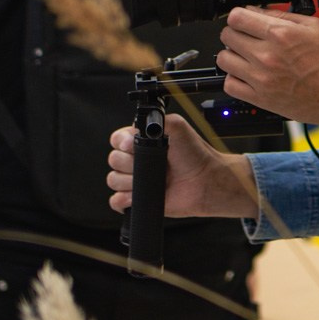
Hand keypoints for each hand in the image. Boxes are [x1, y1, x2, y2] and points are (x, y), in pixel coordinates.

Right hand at [107, 115, 256, 218]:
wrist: (205, 181)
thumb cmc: (195, 155)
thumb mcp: (177, 127)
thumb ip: (157, 119)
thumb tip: (137, 124)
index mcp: (141, 141)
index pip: (116, 139)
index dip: (122, 143)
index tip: (132, 145)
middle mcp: (136, 160)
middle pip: (113, 160)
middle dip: (128, 163)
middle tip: (151, 163)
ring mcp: (136, 180)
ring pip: (113, 180)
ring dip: (129, 181)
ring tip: (152, 179)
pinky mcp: (137, 199)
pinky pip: (116, 200)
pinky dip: (123, 199)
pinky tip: (140, 194)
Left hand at [217, 7, 318, 128]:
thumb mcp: (315, 27)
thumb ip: (283, 15)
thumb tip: (257, 11)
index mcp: (280, 34)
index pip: (237, 17)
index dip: (238, 16)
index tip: (243, 20)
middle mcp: (266, 55)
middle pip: (227, 36)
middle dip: (236, 33)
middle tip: (247, 37)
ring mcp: (261, 78)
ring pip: (224, 60)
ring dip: (232, 55)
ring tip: (246, 56)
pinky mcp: (260, 98)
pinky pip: (229, 85)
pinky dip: (234, 78)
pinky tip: (247, 75)